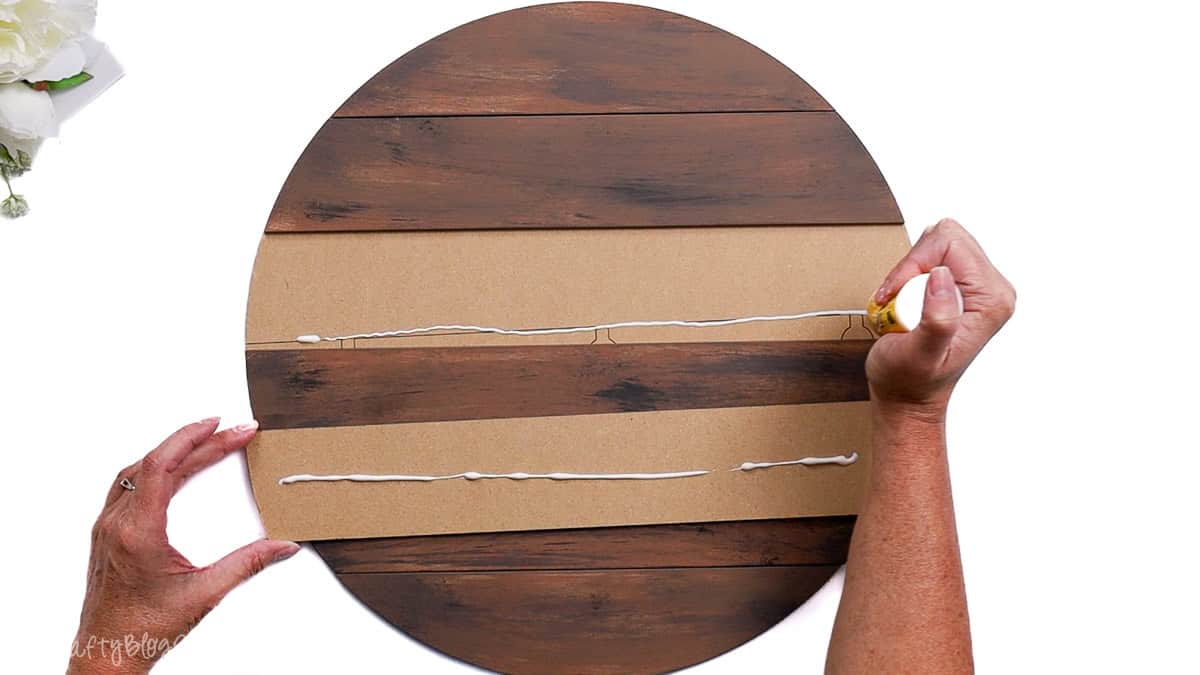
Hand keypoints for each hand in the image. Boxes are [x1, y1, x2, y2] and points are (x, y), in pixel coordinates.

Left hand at [68, 418, 299, 673]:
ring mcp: (107, 527)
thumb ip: (248, 564)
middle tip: (234, 432)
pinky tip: (170, 469)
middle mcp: (117, 523)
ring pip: (137, 469)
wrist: (107, 654)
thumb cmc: (144, 630)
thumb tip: (284, 546)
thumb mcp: (204, 594)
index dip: (196, 439)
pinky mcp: (106, 533)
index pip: (164, 466)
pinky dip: (153, 467)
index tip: (224, 426)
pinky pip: (126, 485)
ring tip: (204, 440)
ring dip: (172, 450)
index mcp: (138, 532)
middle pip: (157, 462)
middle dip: (199, 442)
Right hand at [867, 218, 1015, 418]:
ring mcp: (978, 288)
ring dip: (908, 271)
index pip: (950, 242)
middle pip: (946, 237)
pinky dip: (909, 274)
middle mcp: (992, 290)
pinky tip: (905, 302)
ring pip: (937, 243)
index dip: (913, 263)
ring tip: (900, 304)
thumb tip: (941, 276)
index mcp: (991, 299)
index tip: (896, 295)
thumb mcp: (920, 354)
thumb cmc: (911, 381)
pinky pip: (932, 256)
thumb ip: (938, 318)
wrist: (909, 397)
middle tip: (897, 299)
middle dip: (911, 265)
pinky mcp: (961, 288)